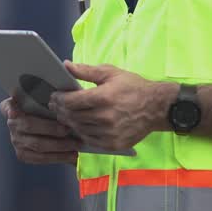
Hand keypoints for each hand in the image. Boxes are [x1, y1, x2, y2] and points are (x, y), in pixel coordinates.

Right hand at [0, 96, 80, 164]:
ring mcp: (15, 140)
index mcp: (12, 106)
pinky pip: (40, 159)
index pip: (8, 106)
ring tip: (76, 146)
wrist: (39, 121)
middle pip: (30, 126)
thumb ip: (41, 95)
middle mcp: (11, 123)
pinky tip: (71, 156)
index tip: (14, 113)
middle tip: (69, 129)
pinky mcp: (23, 155)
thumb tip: (43, 98)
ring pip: (38, 145)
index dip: (10, 109)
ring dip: (59, 147)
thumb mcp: (40, 98)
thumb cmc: (43, 107)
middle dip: (52, 129)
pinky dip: (57, 158)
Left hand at [48, 62, 175, 152]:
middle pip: (73, 116)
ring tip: (65, 115)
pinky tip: (78, 126)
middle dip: (61, 110)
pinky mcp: (113, 145)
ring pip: (79, 129)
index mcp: (104, 97)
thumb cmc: (133, 87)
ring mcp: (110, 133)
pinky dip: (81, 133)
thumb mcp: (111, 73)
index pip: (72, 101)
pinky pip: (90, 140)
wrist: (157, 108)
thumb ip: (86, 70)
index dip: (59, 99)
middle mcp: (106, 117)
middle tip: (55, 106)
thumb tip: (65, 66)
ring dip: (69, 122)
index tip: (54, 96)